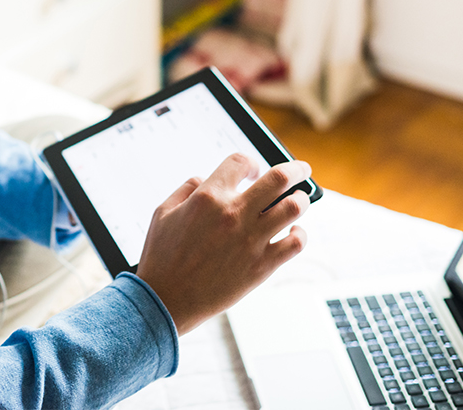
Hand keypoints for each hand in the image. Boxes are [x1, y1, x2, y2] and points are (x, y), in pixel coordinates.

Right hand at [136, 154, 310, 334]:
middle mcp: (234, 214)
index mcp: (208, 197)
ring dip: (301, 199)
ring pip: (294, 207)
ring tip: (299, 199)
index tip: (252, 170)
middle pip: (279, 178)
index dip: (250, 162)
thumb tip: (207, 178)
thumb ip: (187, 188)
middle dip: (295, 169)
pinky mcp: (262, 266)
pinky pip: (295, 243)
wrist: (166, 300)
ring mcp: (251, 240)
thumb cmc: (161, 256)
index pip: (240, 161)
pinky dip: (300, 234)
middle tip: (301, 170)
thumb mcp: (163, 212)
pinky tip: (294, 232)